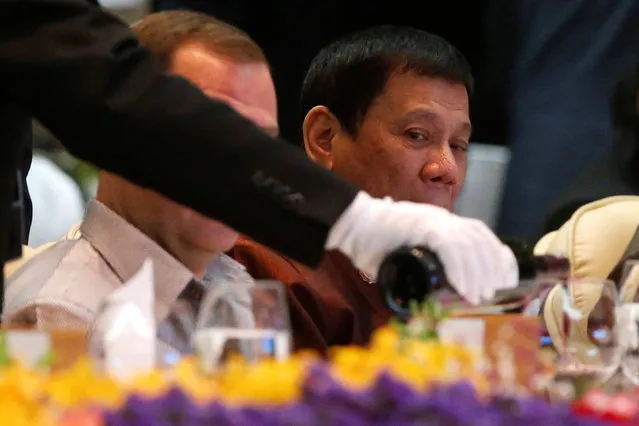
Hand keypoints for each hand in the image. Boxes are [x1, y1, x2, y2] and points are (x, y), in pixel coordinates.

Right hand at [326, 192, 517, 304]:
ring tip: (478, 296)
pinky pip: (450, 248)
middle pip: (479, 239)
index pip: (479, 234)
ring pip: (469, 245)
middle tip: (493, 293)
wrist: (351, 225)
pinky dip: (460, 269)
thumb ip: (418, 267)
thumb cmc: (372, 242)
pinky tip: (463, 288)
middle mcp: (441, 218)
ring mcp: (432, 220)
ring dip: (477, 274)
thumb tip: (426, 293)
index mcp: (440, 222)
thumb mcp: (403, 254)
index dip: (496, 255)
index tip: (504, 278)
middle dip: (492, 267)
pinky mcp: (421, 226)